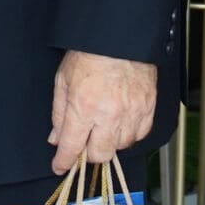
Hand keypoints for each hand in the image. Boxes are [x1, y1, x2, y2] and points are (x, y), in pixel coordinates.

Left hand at [49, 49, 157, 174]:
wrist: (119, 38)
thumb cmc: (90, 54)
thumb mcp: (63, 80)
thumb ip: (59, 113)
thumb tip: (56, 138)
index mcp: (83, 106)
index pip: (71, 146)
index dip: (63, 161)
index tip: (60, 166)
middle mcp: (109, 114)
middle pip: (99, 155)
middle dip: (88, 153)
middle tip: (84, 142)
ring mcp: (131, 113)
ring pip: (120, 147)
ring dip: (109, 142)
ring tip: (103, 126)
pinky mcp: (148, 109)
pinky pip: (139, 135)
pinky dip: (129, 133)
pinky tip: (121, 122)